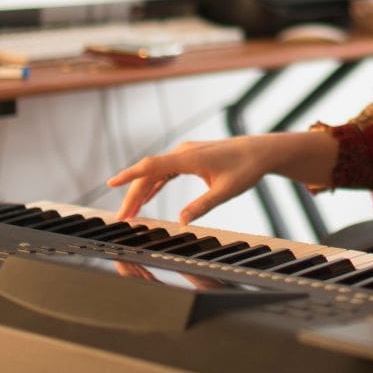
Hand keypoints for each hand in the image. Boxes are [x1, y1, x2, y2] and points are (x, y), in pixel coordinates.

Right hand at [107, 129, 339, 225]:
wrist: (261, 151)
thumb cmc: (246, 169)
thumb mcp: (226, 191)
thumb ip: (203, 205)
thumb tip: (182, 221)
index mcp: (188, 158)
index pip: (151, 166)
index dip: (129, 175)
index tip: (110, 183)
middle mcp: (183, 153)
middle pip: (149, 174)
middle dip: (132, 196)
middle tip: (121, 219)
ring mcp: (187, 154)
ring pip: (156, 174)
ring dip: (142, 192)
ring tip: (129, 215)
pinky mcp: (192, 159)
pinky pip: (166, 172)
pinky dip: (155, 186)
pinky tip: (147, 199)